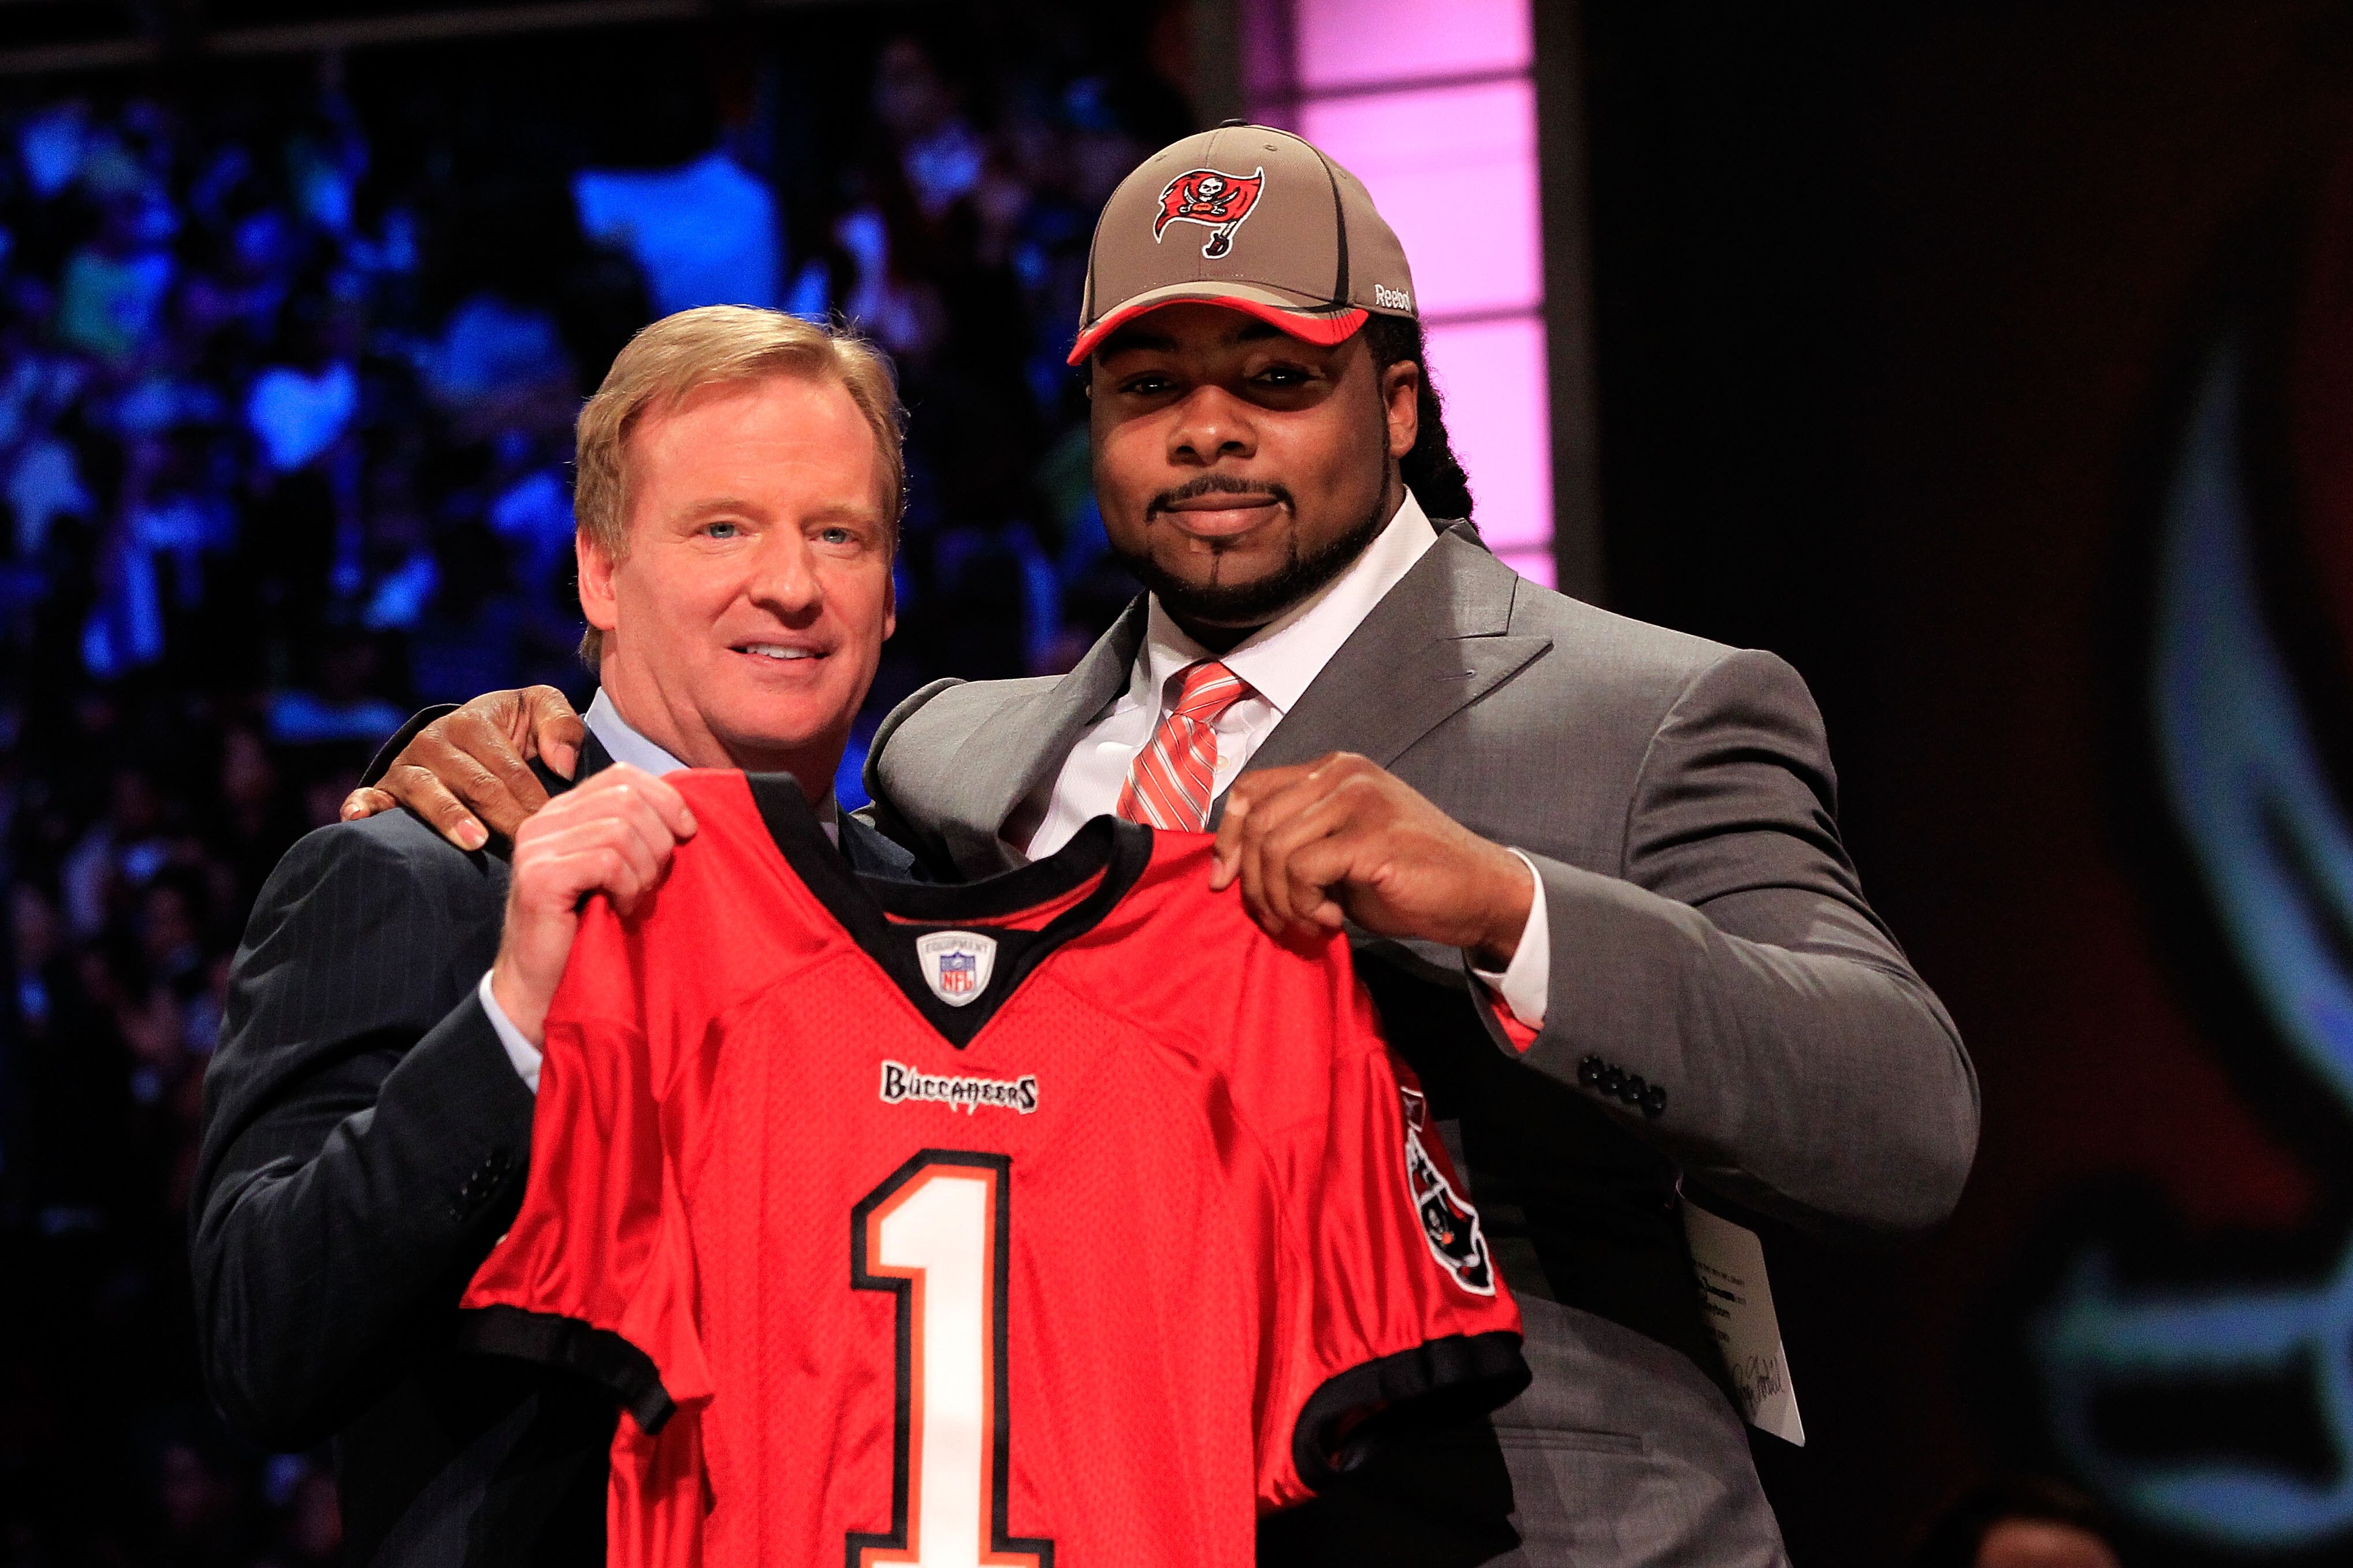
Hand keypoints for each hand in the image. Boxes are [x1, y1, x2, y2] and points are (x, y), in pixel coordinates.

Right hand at [341, 686, 586, 849]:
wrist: (467, 733)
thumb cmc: (512, 727)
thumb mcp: (540, 711)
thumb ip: (561, 725)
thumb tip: (561, 764)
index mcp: (473, 720)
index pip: (509, 769)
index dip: (533, 798)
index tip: (552, 825)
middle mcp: (434, 740)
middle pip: (475, 785)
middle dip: (505, 818)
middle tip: (527, 846)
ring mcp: (407, 764)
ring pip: (428, 792)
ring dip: (449, 817)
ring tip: (475, 841)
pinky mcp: (386, 787)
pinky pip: (373, 796)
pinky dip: (364, 806)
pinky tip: (359, 819)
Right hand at [489, 765, 696, 1046]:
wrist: (543, 989)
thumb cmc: (590, 931)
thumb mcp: (617, 871)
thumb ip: (636, 833)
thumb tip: (686, 813)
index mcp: (563, 812)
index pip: (622, 775)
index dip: (665, 798)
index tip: (688, 833)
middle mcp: (543, 820)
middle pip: (627, 798)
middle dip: (659, 840)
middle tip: (654, 881)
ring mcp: (536, 847)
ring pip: (620, 829)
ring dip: (644, 869)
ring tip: (635, 898)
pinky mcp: (540, 877)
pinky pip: (607, 860)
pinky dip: (628, 886)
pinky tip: (621, 908)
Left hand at [1210, 753, 1533, 967]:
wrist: (1478, 893)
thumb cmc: (1407, 877)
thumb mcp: (1340, 850)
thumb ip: (1296, 842)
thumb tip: (1233, 869)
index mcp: (1333, 770)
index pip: (1251, 789)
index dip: (1228, 838)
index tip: (1223, 881)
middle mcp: (1344, 774)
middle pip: (1259, 823)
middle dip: (1254, 884)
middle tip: (1279, 920)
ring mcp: (1359, 800)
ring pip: (1276, 848)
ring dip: (1282, 901)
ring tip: (1311, 923)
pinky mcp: (1372, 835)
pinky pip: (1303, 870)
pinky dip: (1306, 905)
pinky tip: (1332, 919)